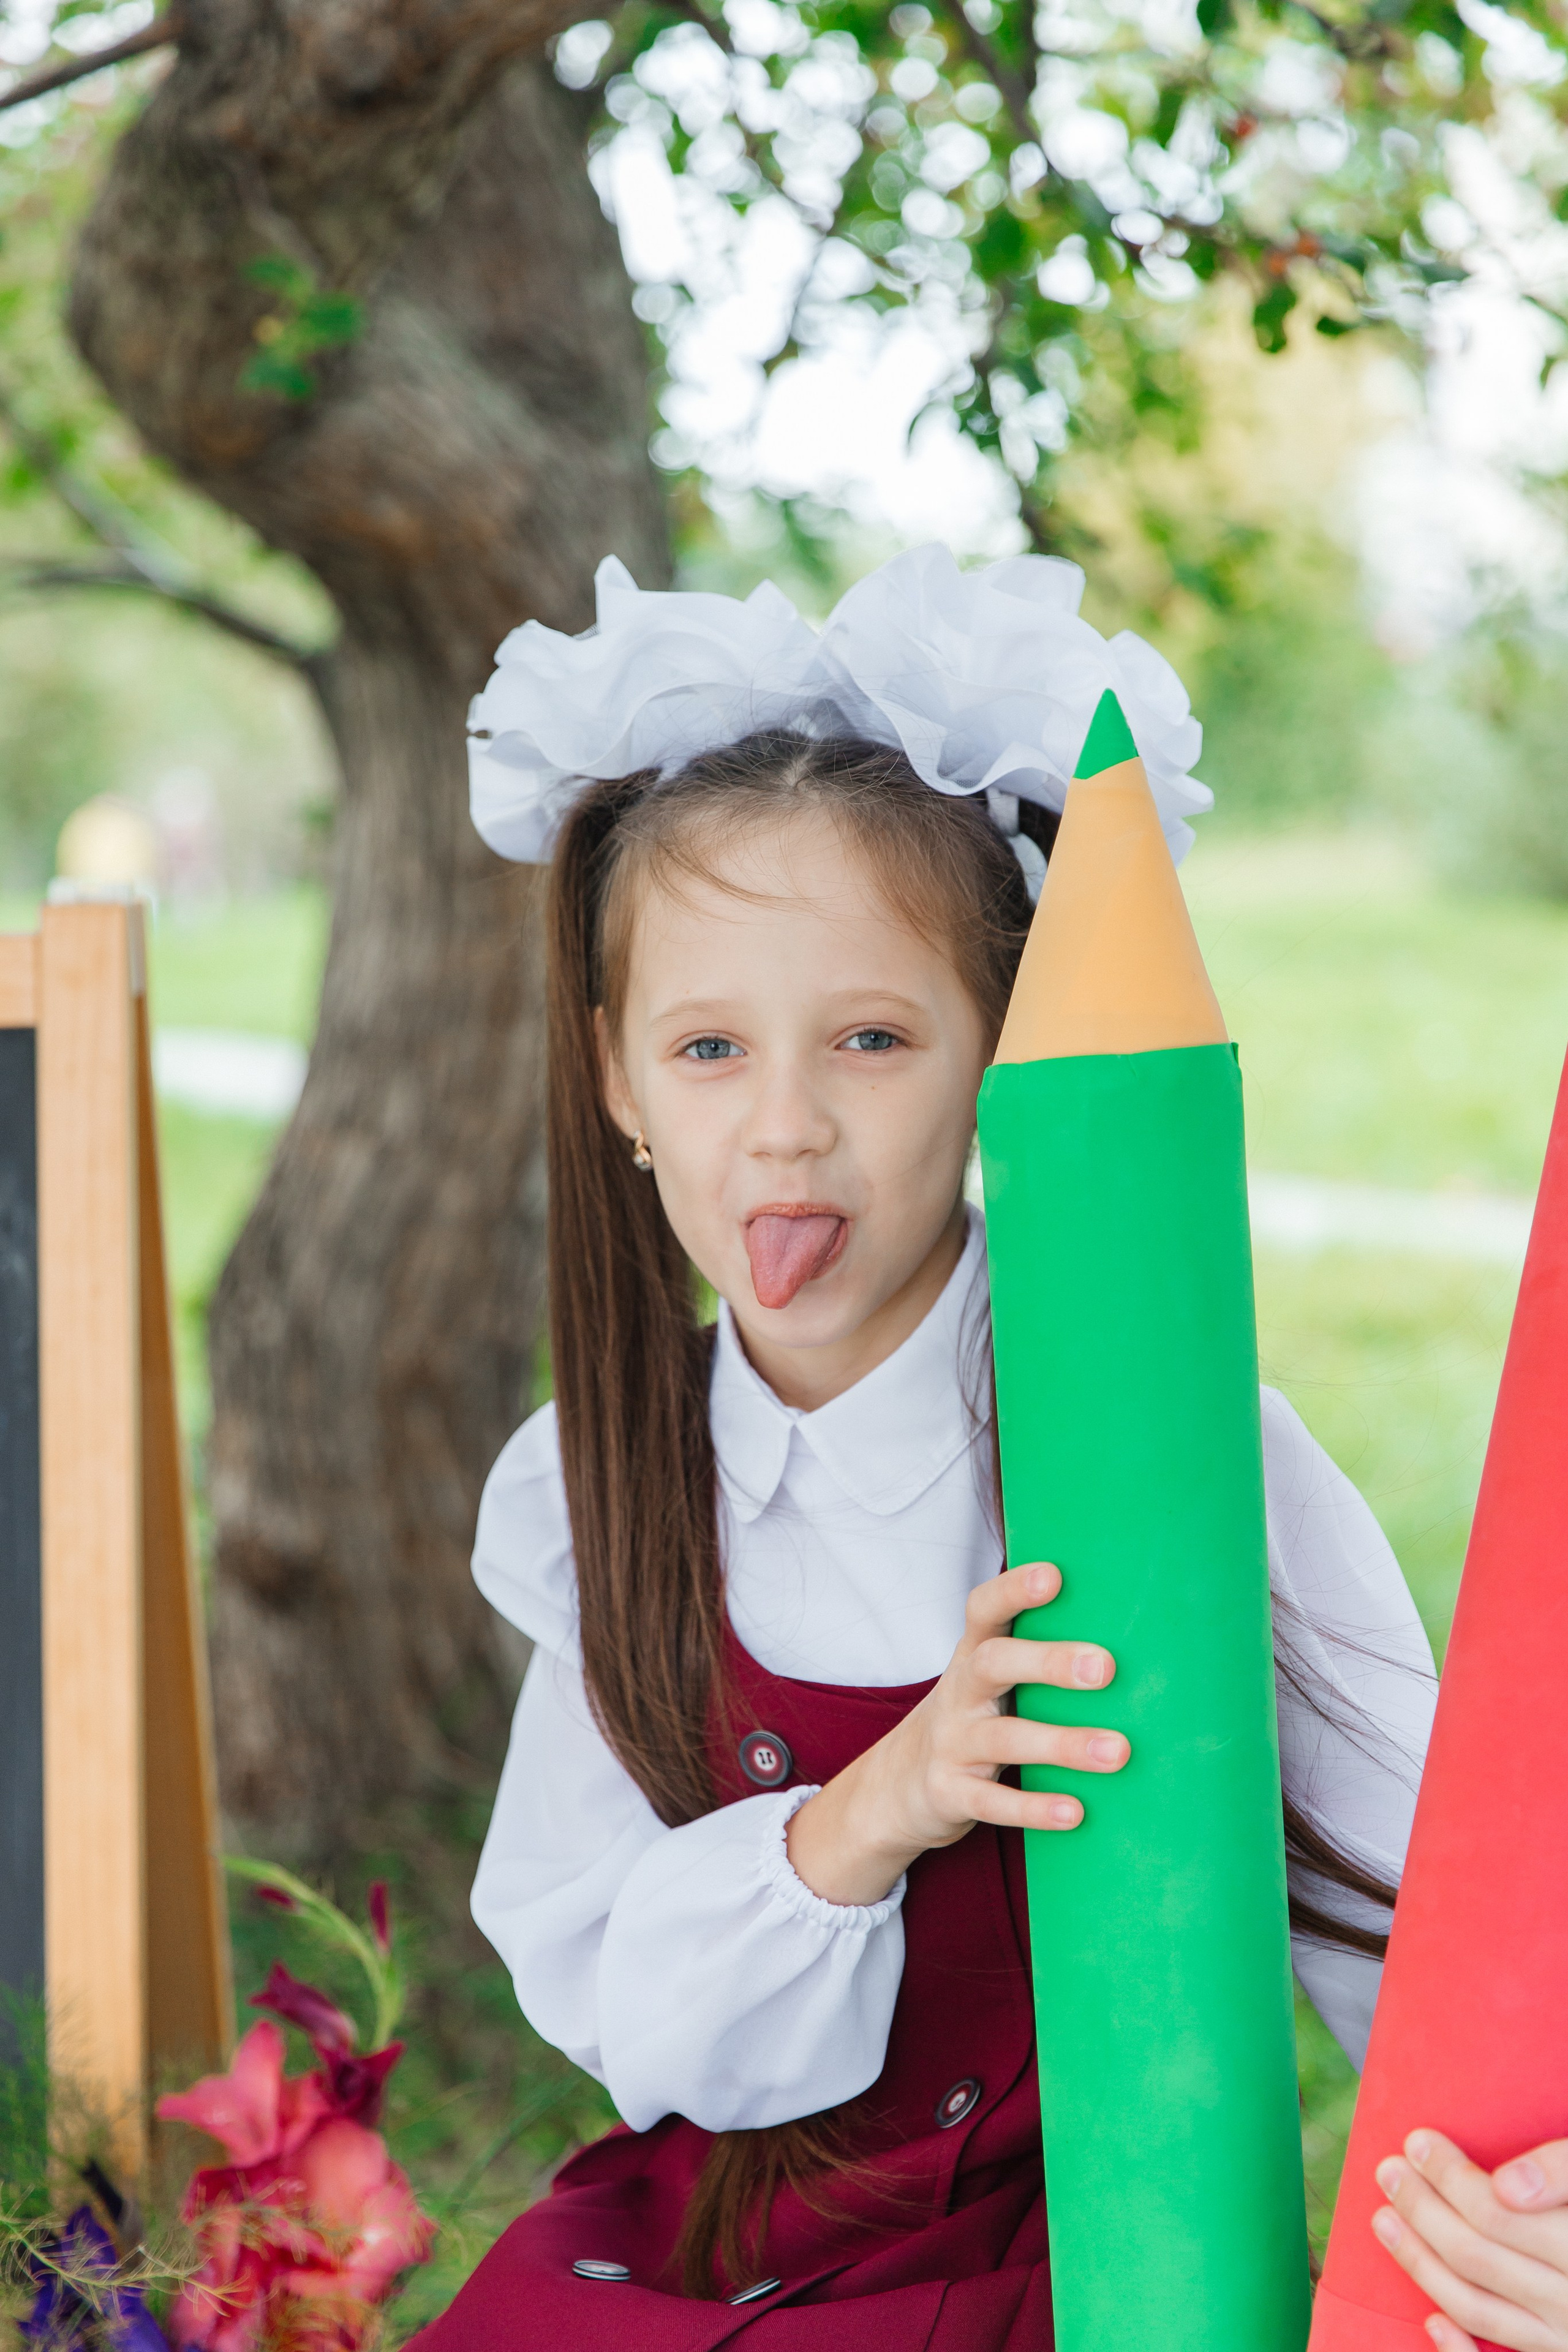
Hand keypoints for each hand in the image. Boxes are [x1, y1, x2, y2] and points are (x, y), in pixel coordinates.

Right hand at [785, 1561, 1128, 1907]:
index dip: (1014, 1590)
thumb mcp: (989, 1685)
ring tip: (1115, 1751)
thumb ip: (1036, 1663)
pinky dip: (1033, 1807)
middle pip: (994, 1665)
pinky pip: (991, 1801)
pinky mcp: (948, 1793)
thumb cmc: (971, 1723)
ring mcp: (949, 1744)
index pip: (984, 1611)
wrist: (897, 1787)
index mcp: (972, 1657)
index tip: (1054, 1575)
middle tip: (1104, 1667)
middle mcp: (957, 1694)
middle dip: (1048, 1662)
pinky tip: (1075, 1812)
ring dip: (1061, 1744)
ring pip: (1003, 1738)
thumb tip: (1134, 1645)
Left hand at [1372, 2130, 1567, 2348]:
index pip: (1497, 2211)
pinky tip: (1430, 2321)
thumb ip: (1566, 2169)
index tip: (1416, 2139)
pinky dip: (1461, 2351)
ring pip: (1480, 2309)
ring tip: (1385, 2219)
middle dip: (1423, 2210)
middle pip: (1479, 2255)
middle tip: (1388, 2170)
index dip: (1449, 2174)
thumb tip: (1506, 2188)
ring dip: (1421, 2265)